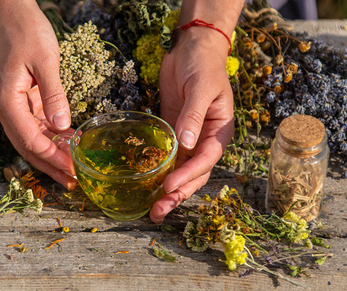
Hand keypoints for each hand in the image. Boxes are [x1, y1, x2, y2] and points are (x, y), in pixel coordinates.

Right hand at [0, 0, 75, 188]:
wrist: (12, 12)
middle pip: (27, 145)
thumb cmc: (27, 31)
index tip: (72, 169)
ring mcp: (12, 104)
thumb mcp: (45, 60)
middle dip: (50, 165)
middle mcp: (5, 106)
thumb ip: (54, 95)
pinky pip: (35, 124)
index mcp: (7, 99)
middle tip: (73, 181)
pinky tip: (68, 144)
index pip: (29, 138)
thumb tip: (62, 127)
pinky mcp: (21, 99)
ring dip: (52, 154)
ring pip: (31, 138)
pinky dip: (51, 136)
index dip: (51, 157)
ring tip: (73, 169)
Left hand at [149, 27, 234, 222]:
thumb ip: (193, 116)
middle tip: (158, 212)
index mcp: (219, 131)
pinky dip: (158, 171)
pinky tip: (146, 184)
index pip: (205, 160)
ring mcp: (187, 138)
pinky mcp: (171, 131)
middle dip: (177, 194)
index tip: (169, 187)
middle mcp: (204, 140)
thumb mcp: (201, 88)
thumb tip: (186, 145)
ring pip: (179, 170)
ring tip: (152, 209)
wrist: (192, 48)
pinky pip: (167, 156)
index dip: (188, 176)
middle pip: (193, 173)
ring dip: (167, 189)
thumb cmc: (203, 65)